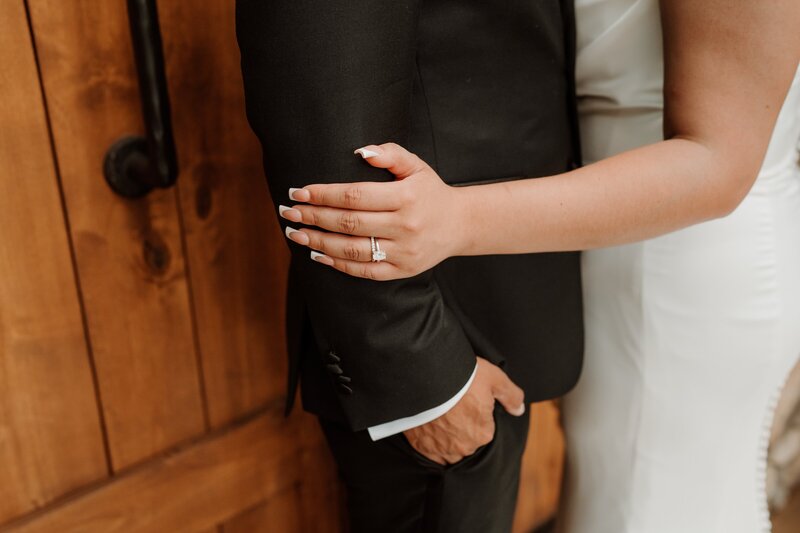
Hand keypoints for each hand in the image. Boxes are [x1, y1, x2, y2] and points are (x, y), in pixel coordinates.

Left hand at [279, 143, 466, 279]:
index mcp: (406, 197)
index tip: (299, 192)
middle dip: (314, 217)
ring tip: (296, 232)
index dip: (323, 195)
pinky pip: (365, 270)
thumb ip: (390, 153)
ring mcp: (404, 251)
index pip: (355, 196)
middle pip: (349, 223)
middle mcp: (405, 226)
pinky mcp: (402, 270)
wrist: (460, 224)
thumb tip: (360, 152)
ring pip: (352, 249)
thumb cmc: (429, 192)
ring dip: (319, 241)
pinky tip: (318, 253)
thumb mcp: (416, 166)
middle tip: (289, 211)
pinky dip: (338, 264)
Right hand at [403, 357, 525, 464]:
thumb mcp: (494, 378)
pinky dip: (430, 440)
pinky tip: (428, 424)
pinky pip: (429, 450)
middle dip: (461, 426)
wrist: (425, 375)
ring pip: (448, 448)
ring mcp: (440, 449)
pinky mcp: (421, 446)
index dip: (476, 412)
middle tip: (453, 404)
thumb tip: (518, 409)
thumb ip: (510, 395)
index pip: (484, 428)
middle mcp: (463, 447)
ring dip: (446, 436)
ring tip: (439, 413)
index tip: (467, 399)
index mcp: (483, 434)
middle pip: (466, 439)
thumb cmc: (462, 377)